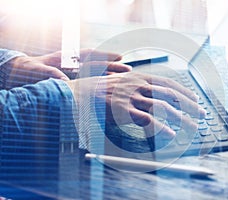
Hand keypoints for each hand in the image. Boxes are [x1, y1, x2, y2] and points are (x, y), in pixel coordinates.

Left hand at [6, 48, 130, 87]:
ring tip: (124, 81)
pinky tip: (108, 92)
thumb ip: (49, 73)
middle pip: (97, 65)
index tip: (119, 58)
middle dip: (112, 68)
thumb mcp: (36, 71)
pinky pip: (88, 86)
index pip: (89, 55)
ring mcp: (72, 76)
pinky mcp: (70, 85)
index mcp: (65, 58)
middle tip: (128, 70)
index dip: (105, 56)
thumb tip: (63, 80)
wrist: (16, 76)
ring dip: (108, 78)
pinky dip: (98, 88)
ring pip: (94, 76)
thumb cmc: (25, 72)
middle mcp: (72, 66)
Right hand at [67, 72, 205, 137]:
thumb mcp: (119, 80)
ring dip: (180, 118)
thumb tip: (149, 88)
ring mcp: (130, 97)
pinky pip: (146, 119)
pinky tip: (170, 134)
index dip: (184, 91)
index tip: (195, 99)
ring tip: (192, 127)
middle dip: (189, 104)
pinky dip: (160, 127)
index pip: (168, 82)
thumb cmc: (97, 88)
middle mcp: (137, 85)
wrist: (76, 93)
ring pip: (162, 107)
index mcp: (138, 77)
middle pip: (170, 94)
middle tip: (202, 114)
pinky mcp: (123, 111)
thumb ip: (135, 83)